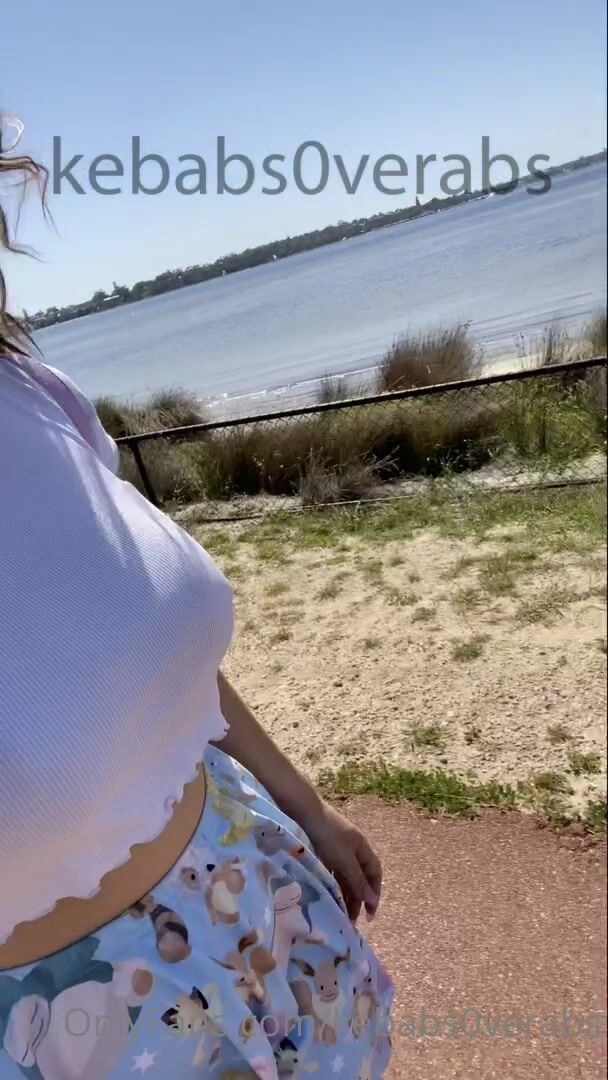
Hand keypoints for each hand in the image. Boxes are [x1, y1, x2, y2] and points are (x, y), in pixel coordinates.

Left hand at [304, 800, 381, 922]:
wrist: (305, 813)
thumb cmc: (329, 836)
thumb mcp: (345, 861)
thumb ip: (358, 881)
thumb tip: (373, 900)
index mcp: (363, 849)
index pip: (374, 875)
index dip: (374, 894)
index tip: (369, 915)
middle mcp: (353, 850)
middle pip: (360, 877)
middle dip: (357, 899)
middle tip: (351, 921)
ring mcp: (338, 849)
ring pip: (345, 876)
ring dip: (344, 894)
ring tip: (339, 914)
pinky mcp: (324, 850)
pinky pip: (333, 871)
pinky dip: (332, 884)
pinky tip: (327, 896)